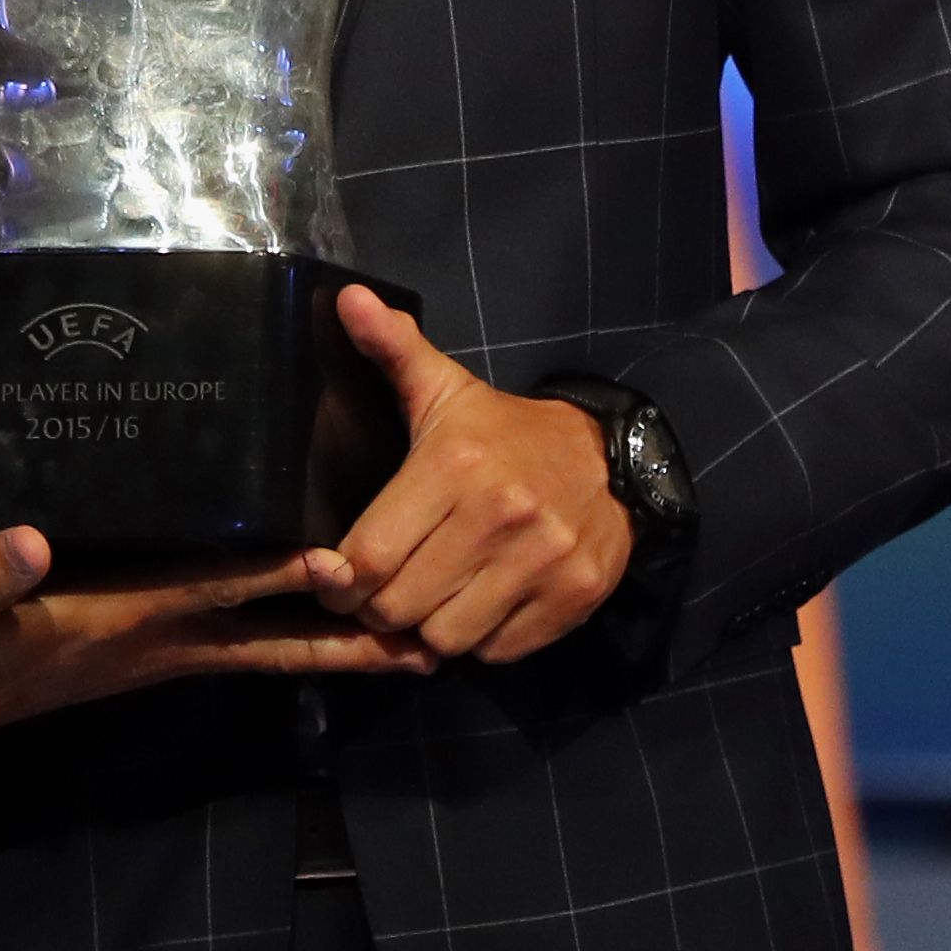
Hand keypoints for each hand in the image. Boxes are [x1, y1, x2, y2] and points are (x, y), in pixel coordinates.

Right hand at [0, 527, 435, 755]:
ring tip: (413, 650)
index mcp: (117, 619)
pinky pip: (240, 648)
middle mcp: (155, 642)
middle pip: (268, 641)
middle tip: (426, 645)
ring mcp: (158, 652)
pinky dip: (292, 640)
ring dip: (336, 651)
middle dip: (346, 643)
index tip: (336, 561)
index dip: (269, 576)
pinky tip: (331, 629)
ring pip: (265, 651)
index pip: (207, 592)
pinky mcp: (151, 652)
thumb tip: (26, 539)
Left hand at [324, 285, 633, 663]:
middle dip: (380, 606)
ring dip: (430, 627)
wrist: (611, 458)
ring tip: (434, 594)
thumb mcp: (448, 388)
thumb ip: (393, 349)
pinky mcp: (572, 599)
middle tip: (386, 588)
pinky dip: (481, 639)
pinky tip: (480, 603)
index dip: (340, 579)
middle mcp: (500, 516)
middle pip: (399, 607)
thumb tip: (347, 298)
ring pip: (446, 639)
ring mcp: (542, 562)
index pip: (368, 557)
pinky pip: (497, 652)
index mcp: (455, 466)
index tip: (339, 575)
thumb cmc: (506, 432)